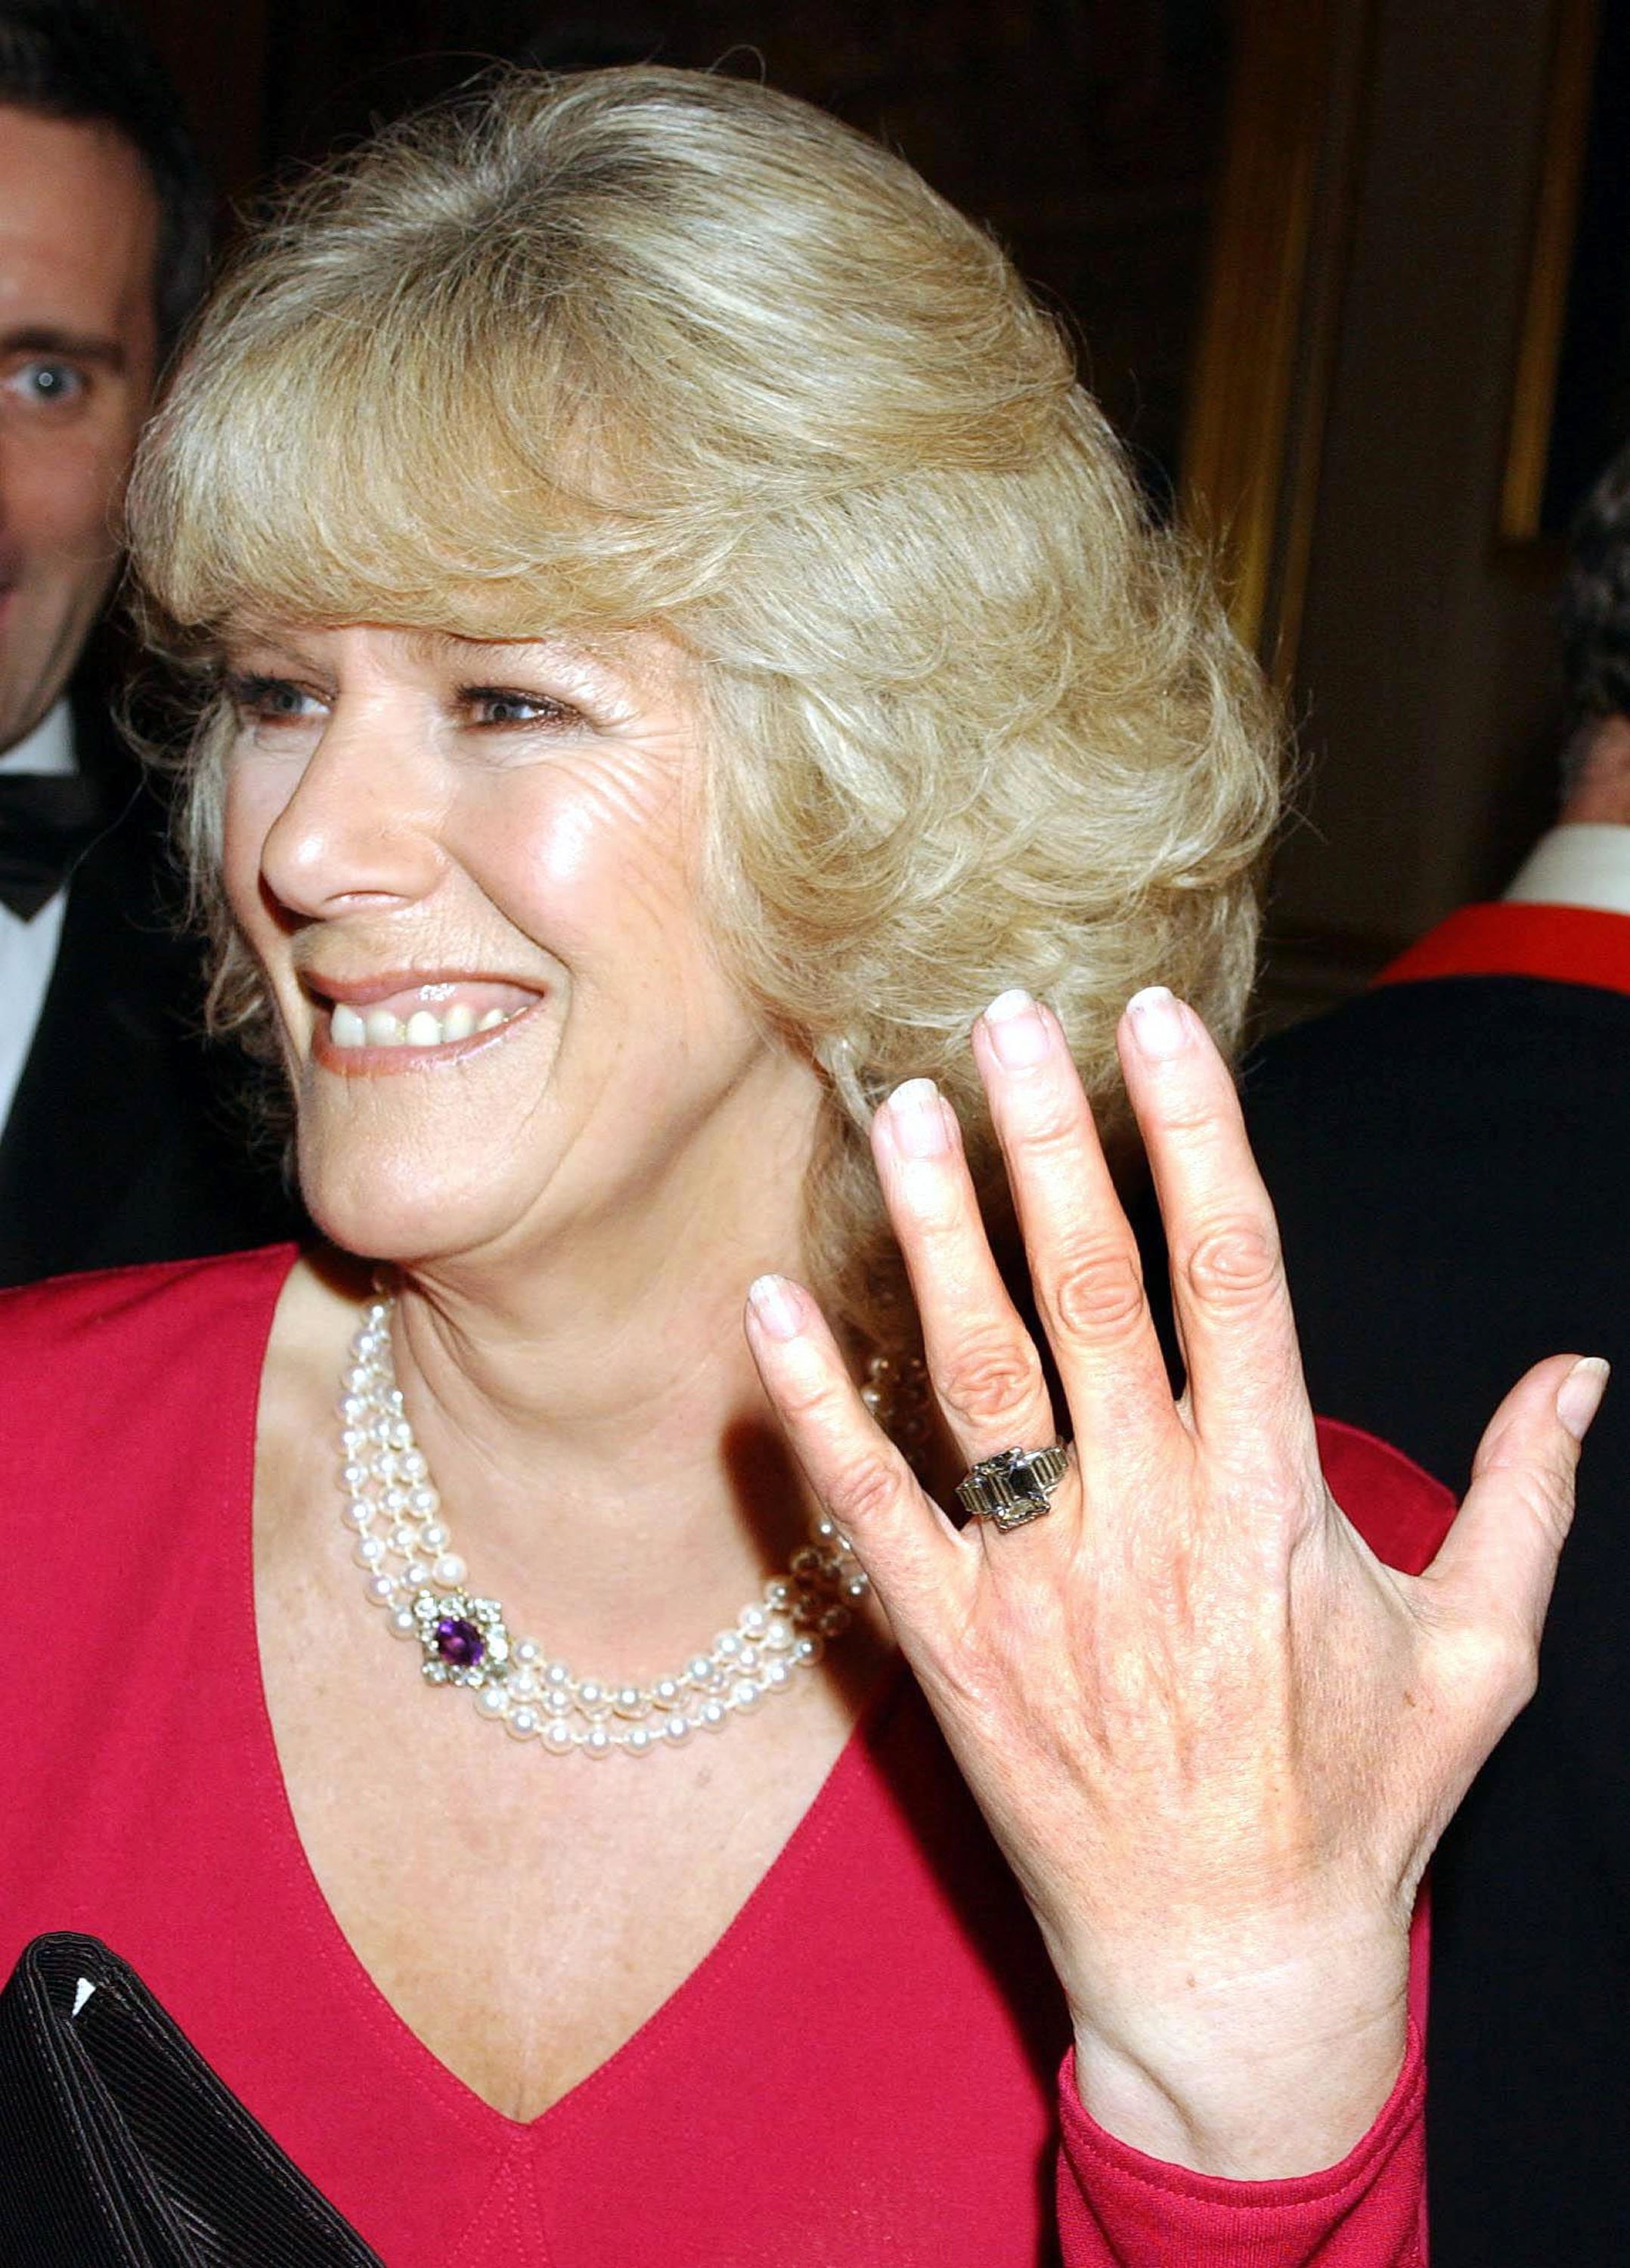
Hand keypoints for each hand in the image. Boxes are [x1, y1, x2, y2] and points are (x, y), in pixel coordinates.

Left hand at [745, 986, 1604, 2176]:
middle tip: (1008, 1016)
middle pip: (1094, 1293)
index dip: (1196, 1136)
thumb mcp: (1479, 1659)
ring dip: (939, 1236)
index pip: (1235, 1276)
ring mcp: (1038, 1586)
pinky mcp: (951, 1652)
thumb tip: (1583, 1369)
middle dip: (1054, 1143)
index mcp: (1276, 1503)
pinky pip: (866, 1512)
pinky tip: (770, 1306)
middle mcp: (1150, 1523)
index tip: (1156, 1027)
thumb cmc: (1359, 1810)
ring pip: (978, 1376)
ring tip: (906, 1111)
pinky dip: (816, 1407)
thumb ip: (1522, 1502)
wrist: (1229, 1977)